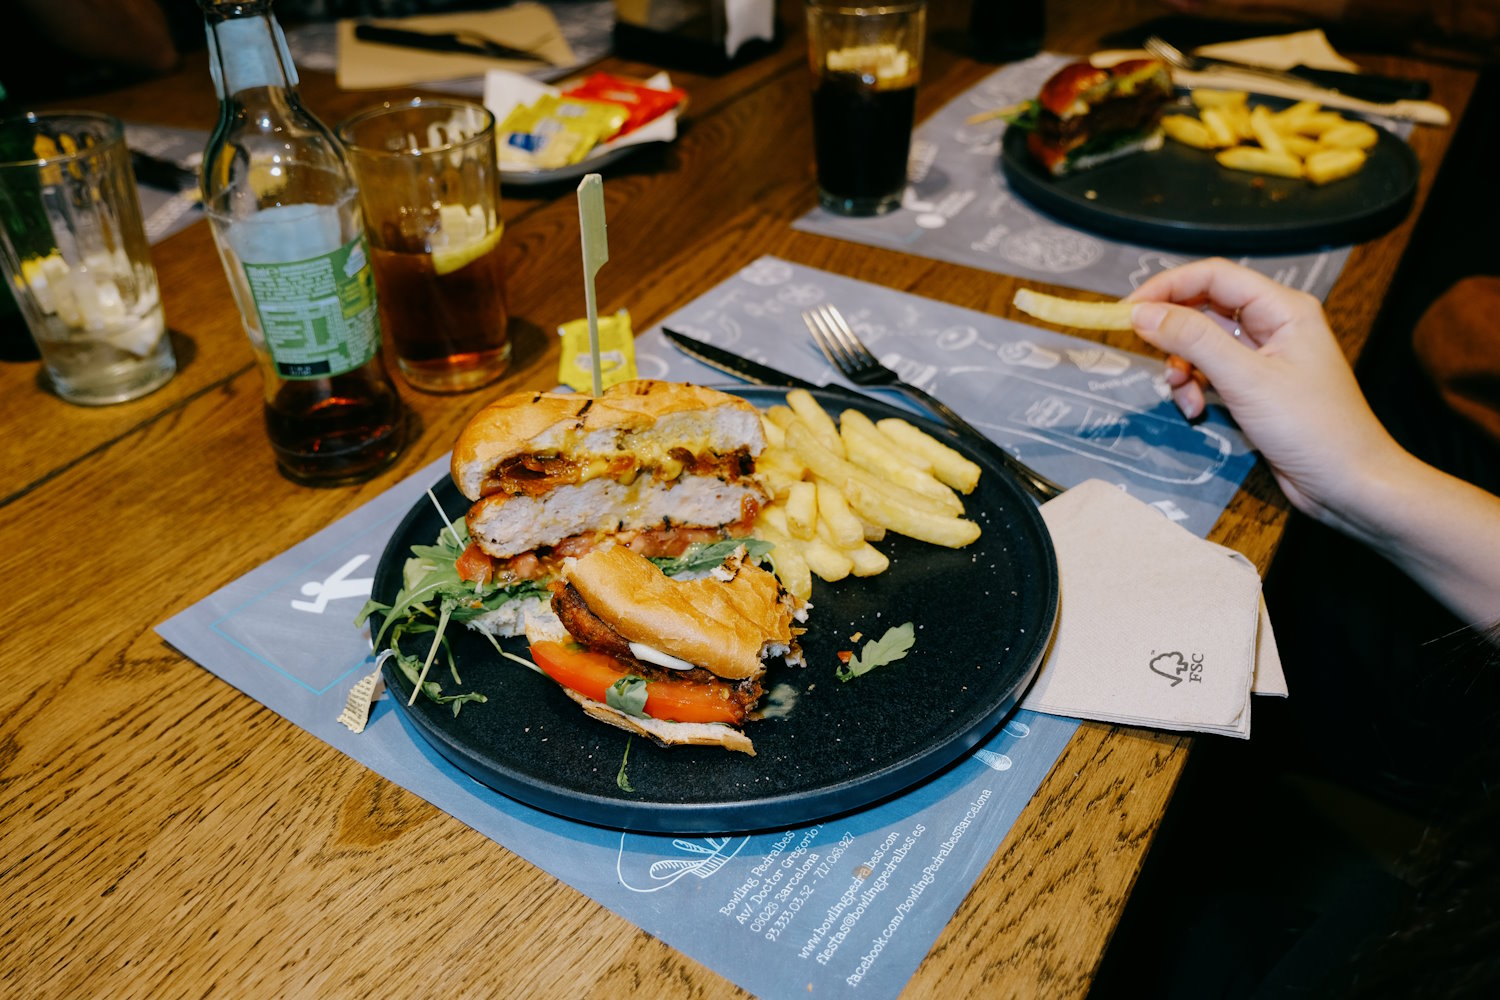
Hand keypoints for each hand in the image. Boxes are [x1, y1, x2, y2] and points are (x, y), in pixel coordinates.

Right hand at [1124, 258, 1404, 525]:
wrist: (1348, 483)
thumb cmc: (1311, 427)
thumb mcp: (1246, 380)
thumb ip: (1193, 340)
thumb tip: (1142, 313)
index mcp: (1282, 308)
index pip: (1213, 276)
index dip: (1167, 287)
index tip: (1128, 311)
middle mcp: (1273, 324)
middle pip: (1204, 309)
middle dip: (1174, 335)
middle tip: (1148, 356)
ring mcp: (1264, 357)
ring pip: (1202, 344)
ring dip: (1183, 368)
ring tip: (1182, 395)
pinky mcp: (1255, 387)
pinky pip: (1211, 373)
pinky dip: (1195, 389)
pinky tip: (1196, 412)